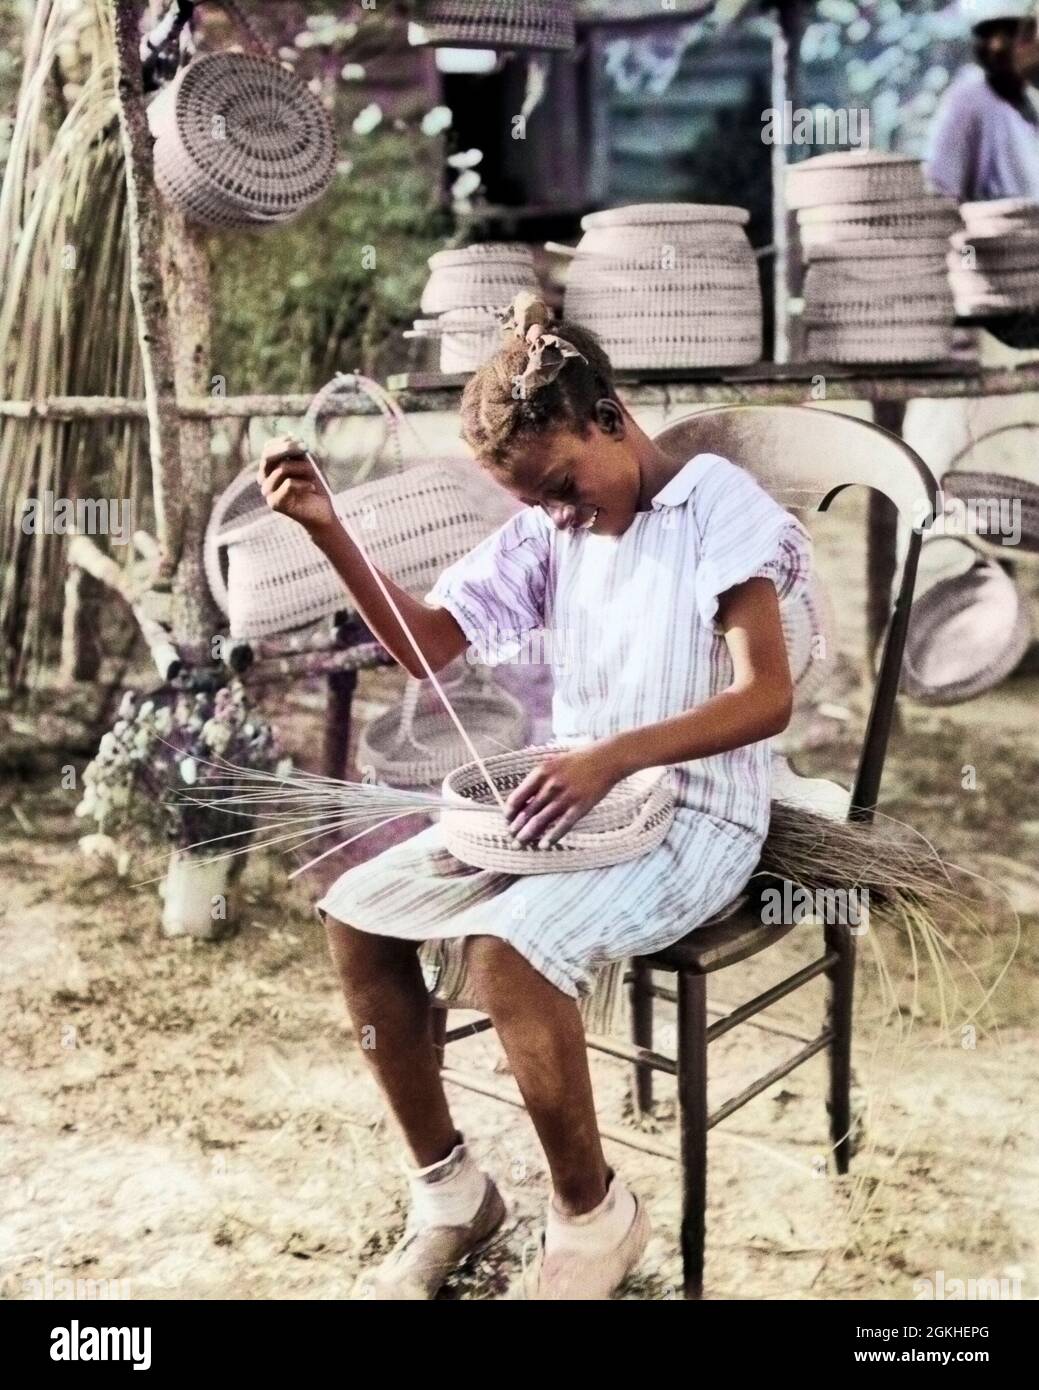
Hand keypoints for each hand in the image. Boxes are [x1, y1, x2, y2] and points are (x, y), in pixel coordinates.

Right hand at [258, 435, 336, 535]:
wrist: (321, 512)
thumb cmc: (314, 486)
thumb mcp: (308, 464)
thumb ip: (298, 452)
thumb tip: (291, 435)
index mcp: (269, 468)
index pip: (268, 448)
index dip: (284, 442)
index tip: (303, 442)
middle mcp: (264, 479)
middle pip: (268, 455)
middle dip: (288, 448)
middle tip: (306, 448)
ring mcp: (267, 491)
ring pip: (283, 468)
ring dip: (304, 469)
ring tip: (313, 478)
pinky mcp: (274, 503)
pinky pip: (289, 483)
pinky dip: (305, 484)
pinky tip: (312, 489)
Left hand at [505, 744, 624, 847]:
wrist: (606, 759)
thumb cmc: (579, 759)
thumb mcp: (554, 762)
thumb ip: (539, 777)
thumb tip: (525, 797)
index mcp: (541, 772)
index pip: (518, 796)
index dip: (510, 811)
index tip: (507, 819)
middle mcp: (551, 786)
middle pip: (528, 812)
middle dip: (516, 827)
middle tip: (510, 838)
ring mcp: (566, 797)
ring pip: (541, 821)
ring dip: (528, 834)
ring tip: (520, 844)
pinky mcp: (580, 807)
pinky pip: (562, 825)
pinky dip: (551, 837)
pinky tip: (543, 845)